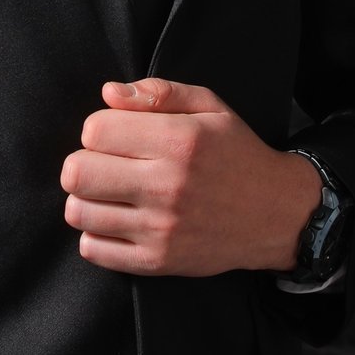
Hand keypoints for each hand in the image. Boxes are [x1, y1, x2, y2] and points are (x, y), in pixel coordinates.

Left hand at [60, 77, 323, 277]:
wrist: (276, 214)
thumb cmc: (236, 154)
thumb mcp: (210, 107)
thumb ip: (158, 93)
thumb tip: (108, 93)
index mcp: (179, 141)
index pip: (95, 130)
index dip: (98, 128)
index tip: (115, 135)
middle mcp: (167, 186)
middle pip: (77, 172)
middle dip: (82, 162)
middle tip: (103, 164)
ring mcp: (161, 229)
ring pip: (79, 212)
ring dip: (86, 198)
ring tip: (108, 193)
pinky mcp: (158, 262)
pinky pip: (93, 249)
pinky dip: (94, 234)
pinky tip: (116, 221)